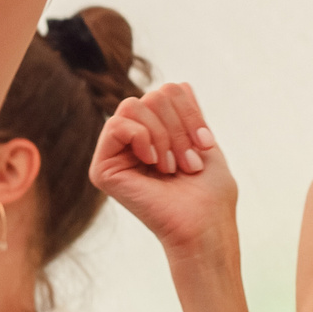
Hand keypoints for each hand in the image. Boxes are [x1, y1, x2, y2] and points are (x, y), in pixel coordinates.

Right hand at [90, 83, 236, 260]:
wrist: (204, 227)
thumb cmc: (210, 194)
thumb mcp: (203, 142)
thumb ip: (188, 113)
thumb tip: (180, 84)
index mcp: (157, 135)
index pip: (168, 91)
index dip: (190, 111)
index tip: (206, 144)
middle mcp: (133, 142)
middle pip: (151, 95)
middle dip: (178, 126)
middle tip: (188, 162)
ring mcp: (116, 155)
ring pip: (132, 105)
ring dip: (163, 135)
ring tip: (171, 166)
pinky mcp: (102, 169)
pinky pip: (116, 126)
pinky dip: (141, 137)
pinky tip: (153, 161)